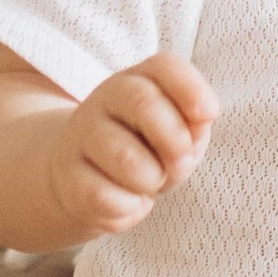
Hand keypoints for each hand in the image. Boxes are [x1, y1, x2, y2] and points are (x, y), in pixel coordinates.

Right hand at [51, 58, 216, 239]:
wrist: (85, 178)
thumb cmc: (147, 150)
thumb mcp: (178, 132)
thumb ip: (194, 124)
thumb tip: (201, 120)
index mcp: (139, 80)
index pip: (164, 67)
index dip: (191, 88)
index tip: (210, 114)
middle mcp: (105, 99)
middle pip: (143, 102)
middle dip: (176, 139)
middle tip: (182, 163)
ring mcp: (81, 136)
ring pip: (126, 157)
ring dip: (153, 180)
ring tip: (150, 183)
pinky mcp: (68, 178)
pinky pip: (105, 197)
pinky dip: (130, 209)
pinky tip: (129, 203)